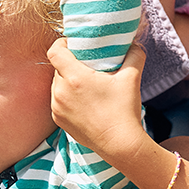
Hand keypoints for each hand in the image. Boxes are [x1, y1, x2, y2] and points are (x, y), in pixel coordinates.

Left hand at [48, 39, 152, 160]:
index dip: (62, 43)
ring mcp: (57, 108)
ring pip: (57, 85)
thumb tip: (134, 45)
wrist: (119, 145)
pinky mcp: (59, 120)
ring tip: (86, 85)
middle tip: (87, 65)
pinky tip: (83, 101)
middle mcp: (60, 92)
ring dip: (68, 81)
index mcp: (74, 78)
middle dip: (70, 64)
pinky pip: (58, 101)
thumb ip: (134, 55)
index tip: (73, 44)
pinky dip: (67, 97)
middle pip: (58, 68)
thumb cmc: (124, 111)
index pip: (55, 51)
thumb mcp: (131, 78)